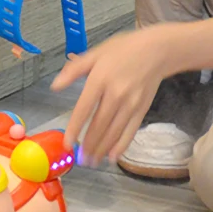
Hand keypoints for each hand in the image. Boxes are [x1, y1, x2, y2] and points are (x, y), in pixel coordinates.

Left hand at [53, 25, 176, 163]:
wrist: (157, 50)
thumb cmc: (124, 49)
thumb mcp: (96, 53)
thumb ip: (74, 69)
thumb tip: (55, 86)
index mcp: (100, 78)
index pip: (84, 109)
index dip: (74, 128)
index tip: (67, 143)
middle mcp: (115, 93)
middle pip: (99, 125)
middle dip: (88, 145)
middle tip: (80, 160)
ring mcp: (131, 103)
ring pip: (114, 132)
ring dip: (102, 149)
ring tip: (92, 162)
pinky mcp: (142, 109)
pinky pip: (130, 131)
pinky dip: (121, 146)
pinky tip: (113, 157)